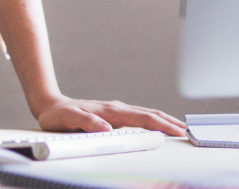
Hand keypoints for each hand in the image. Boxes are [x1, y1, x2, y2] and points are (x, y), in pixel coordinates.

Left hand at [34, 96, 186, 136]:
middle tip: (187, 132)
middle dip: (170, 122)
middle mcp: (117, 109)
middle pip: (150, 114)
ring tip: (181, 129)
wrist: (51, 105)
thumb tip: (106, 129)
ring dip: (165, 120)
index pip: (142, 118)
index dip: (161, 125)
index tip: (176, 132)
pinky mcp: (115, 113)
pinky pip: (139, 116)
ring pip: (146, 113)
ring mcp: (117, 110)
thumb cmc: (58, 115)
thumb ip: (86, 123)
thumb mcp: (67, 119)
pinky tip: (160, 125)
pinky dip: (154, 120)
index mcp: (110, 111)